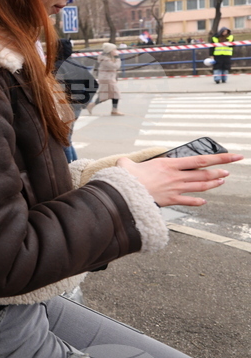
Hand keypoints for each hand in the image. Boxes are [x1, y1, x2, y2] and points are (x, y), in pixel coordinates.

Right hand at [116, 153, 242, 206]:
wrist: (124, 194)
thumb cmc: (125, 178)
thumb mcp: (126, 164)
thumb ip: (129, 162)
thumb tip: (123, 163)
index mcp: (169, 164)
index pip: (201, 159)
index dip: (220, 158)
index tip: (233, 156)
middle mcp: (176, 176)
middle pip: (205, 174)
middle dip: (220, 171)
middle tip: (229, 170)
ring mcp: (175, 189)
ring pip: (200, 186)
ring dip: (213, 184)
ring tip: (221, 181)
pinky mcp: (170, 200)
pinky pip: (189, 202)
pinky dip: (197, 202)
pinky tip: (203, 202)